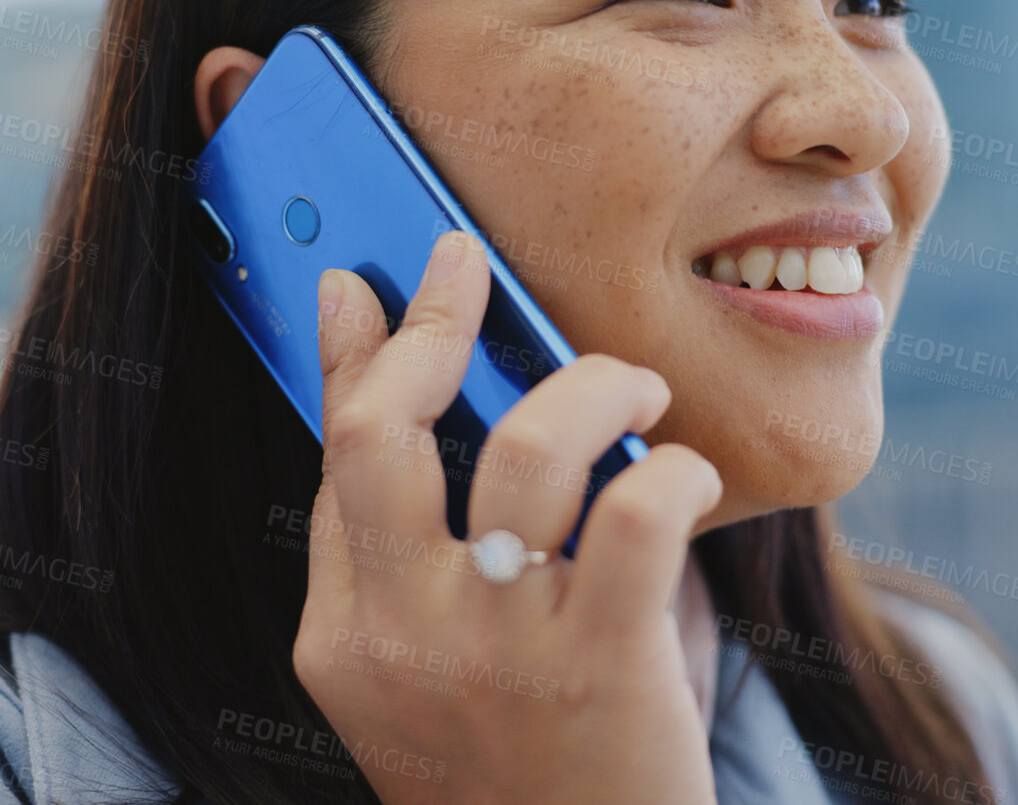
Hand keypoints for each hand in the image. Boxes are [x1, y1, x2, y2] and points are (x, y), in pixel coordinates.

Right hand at [293, 230, 721, 803]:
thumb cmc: (520, 776)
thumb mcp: (423, 683)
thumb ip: (406, 564)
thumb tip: (415, 410)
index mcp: (344, 641)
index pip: (333, 461)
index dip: (352, 357)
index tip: (365, 283)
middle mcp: (402, 641)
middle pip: (384, 432)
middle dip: (429, 321)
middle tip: (466, 264)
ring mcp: (498, 655)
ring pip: (533, 448)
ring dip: (596, 384)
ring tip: (636, 387)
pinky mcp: (601, 670)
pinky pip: (639, 511)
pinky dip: (674, 467)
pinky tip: (684, 471)